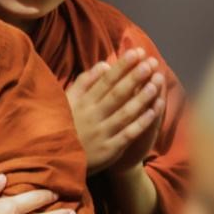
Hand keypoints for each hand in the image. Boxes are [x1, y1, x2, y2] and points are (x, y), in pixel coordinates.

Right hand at [66, 48, 164, 174]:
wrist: (56, 160)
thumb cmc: (65, 126)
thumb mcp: (67, 101)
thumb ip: (84, 82)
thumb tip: (104, 64)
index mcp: (82, 102)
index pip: (105, 80)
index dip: (122, 66)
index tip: (137, 52)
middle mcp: (92, 116)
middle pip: (116, 94)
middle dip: (134, 77)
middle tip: (151, 63)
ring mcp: (101, 133)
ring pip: (124, 112)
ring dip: (141, 97)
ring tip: (156, 82)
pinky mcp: (108, 150)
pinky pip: (128, 134)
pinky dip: (141, 122)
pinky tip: (153, 111)